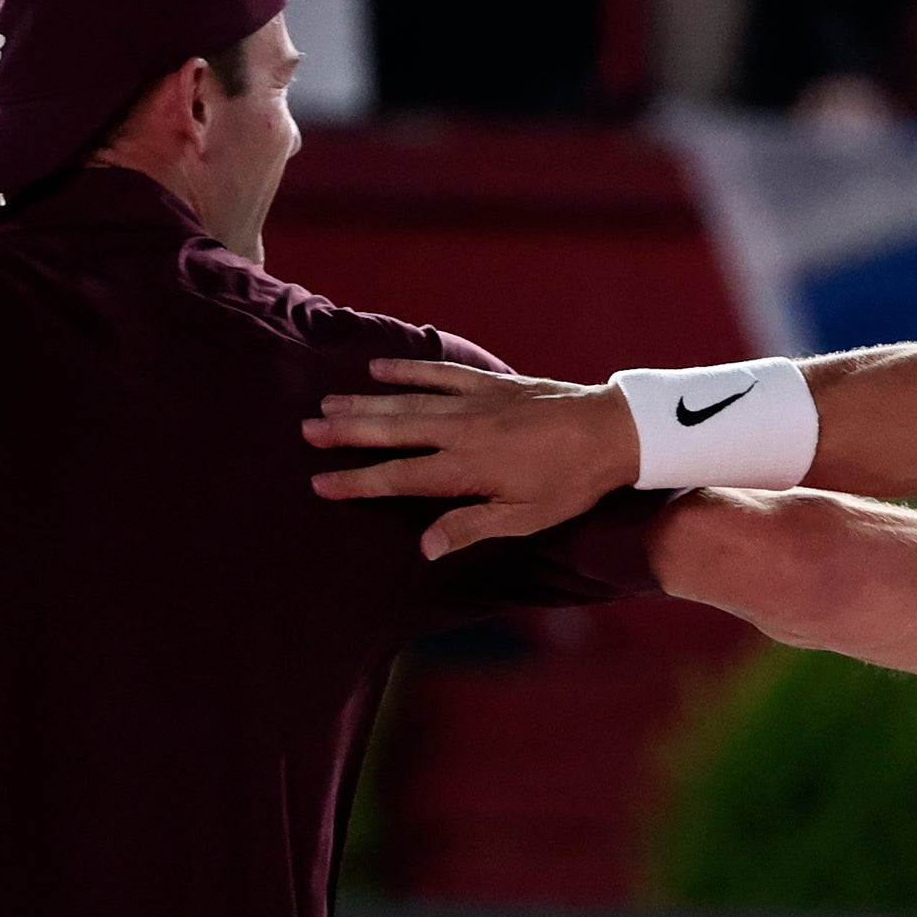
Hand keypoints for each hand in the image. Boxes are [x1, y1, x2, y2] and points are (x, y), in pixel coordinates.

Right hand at [307, 359, 641, 552]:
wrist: (611, 431)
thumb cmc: (570, 483)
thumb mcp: (524, 518)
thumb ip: (469, 527)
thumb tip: (423, 547)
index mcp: (465, 469)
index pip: (398, 478)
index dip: (356, 481)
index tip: (320, 483)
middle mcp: (460, 431)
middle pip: (391, 432)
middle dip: (346, 433)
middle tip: (306, 431)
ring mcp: (473, 402)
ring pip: (406, 402)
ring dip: (365, 402)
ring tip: (327, 404)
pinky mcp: (490, 384)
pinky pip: (439, 374)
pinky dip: (407, 371)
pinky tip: (379, 369)